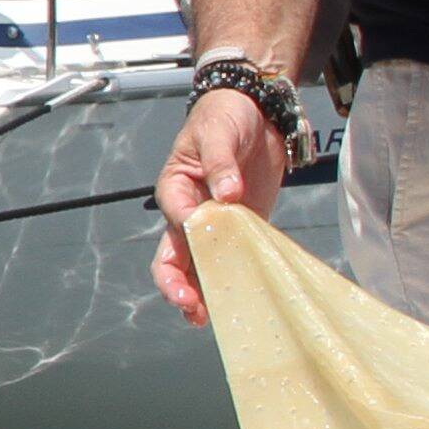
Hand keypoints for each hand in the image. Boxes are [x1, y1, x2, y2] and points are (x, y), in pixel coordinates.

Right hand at [149, 83, 293, 323]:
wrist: (256, 111)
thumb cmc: (225, 117)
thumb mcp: (218, 133)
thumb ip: (221, 163)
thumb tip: (227, 193)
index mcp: (176, 187)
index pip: (175, 216)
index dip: (185, 232)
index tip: (202, 236)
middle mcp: (190, 212)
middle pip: (172, 255)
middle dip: (177, 283)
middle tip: (189, 305)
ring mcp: (216, 225)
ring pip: (198, 267)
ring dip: (199, 292)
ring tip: (205, 317)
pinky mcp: (243, 228)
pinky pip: (234, 259)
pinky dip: (233, 280)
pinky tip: (237, 299)